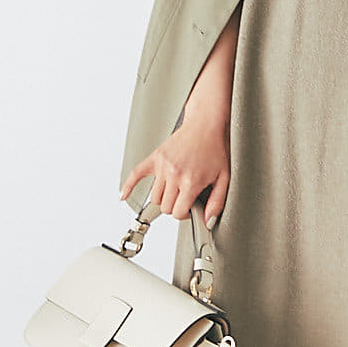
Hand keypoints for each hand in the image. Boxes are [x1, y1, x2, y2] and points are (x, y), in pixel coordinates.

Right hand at [119, 112, 230, 227]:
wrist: (205, 125)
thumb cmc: (215, 149)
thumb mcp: (224, 178)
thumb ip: (217, 202)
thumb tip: (208, 221)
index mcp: (190, 182)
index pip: (177, 212)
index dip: (184, 214)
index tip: (189, 208)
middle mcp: (174, 174)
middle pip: (164, 207)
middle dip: (174, 206)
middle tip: (184, 198)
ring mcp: (162, 166)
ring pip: (154, 196)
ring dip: (163, 197)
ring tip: (174, 190)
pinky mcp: (155, 158)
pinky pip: (135, 174)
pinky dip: (128, 186)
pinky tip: (124, 196)